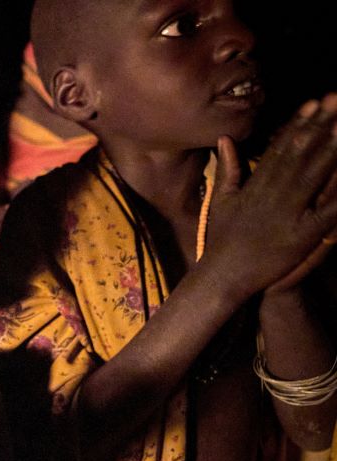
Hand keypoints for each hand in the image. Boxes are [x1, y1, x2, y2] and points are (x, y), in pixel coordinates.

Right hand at [205, 94, 336, 296]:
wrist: (223, 276)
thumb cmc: (220, 241)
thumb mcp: (220, 201)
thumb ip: (227, 169)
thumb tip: (225, 139)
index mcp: (256, 186)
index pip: (281, 149)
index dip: (298, 124)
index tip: (313, 103)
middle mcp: (273, 194)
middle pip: (300, 154)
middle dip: (320, 126)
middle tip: (336, 100)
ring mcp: (288, 214)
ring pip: (315, 175)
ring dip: (332, 149)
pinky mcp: (301, 236)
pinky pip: (328, 212)